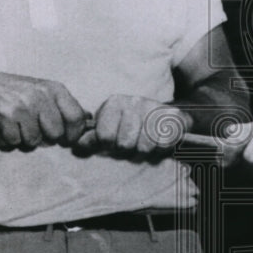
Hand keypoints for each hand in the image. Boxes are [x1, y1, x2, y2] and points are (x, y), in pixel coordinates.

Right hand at [0, 72, 86, 149]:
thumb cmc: (4, 99)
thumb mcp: (36, 98)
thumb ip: (61, 107)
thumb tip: (90, 119)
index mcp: (50, 88)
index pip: (76, 117)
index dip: (70, 135)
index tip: (59, 140)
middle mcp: (35, 91)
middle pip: (55, 133)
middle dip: (41, 139)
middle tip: (25, 130)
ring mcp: (16, 99)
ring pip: (34, 138)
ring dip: (21, 141)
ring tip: (10, 130)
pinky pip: (14, 139)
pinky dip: (6, 142)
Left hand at [76, 95, 191, 157]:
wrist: (166, 117)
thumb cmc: (132, 126)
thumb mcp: (110, 128)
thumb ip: (93, 138)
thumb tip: (78, 146)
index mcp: (114, 103)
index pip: (103, 135)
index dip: (108, 146)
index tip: (114, 143)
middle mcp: (134, 101)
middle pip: (124, 144)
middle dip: (128, 150)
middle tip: (132, 145)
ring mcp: (154, 108)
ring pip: (144, 147)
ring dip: (145, 151)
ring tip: (145, 144)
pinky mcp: (173, 117)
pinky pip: (163, 145)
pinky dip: (161, 150)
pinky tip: (159, 143)